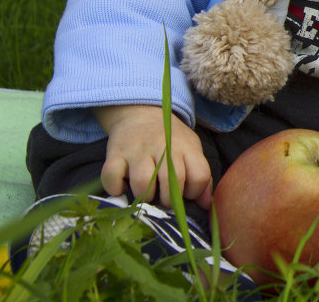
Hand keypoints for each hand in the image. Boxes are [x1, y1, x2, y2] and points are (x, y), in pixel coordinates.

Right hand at [95, 105, 212, 209]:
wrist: (140, 113)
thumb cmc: (169, 139)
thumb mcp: (191, 149)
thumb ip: (201, 176)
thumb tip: (206, 205)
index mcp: (186, 146)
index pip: (199, 176)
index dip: (194, 192)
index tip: (186, 194)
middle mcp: (163, 146)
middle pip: (172, 182)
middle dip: (169, 201)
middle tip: (164, 200)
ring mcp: (137, 150)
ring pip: (142, 183)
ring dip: (145, 197)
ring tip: (146, 194)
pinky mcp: (115, 153)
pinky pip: (112, 178)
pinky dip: (116, 189)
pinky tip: (123, 187)